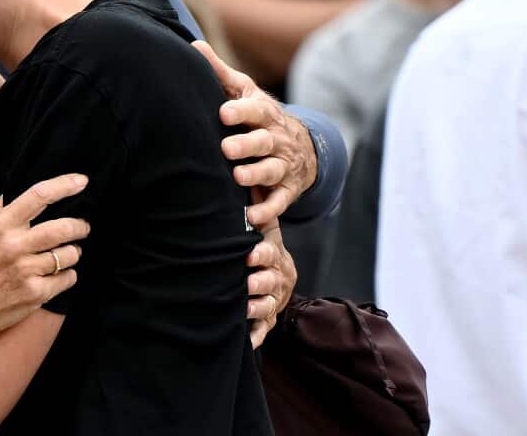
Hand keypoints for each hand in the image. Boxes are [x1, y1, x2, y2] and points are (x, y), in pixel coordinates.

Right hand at [0, 174, 90, 353]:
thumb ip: (0, 210)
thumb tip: (16, 186)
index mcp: (1, 226)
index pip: (39, 196)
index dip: (65, 185)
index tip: (81, 181)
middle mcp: (14, 246)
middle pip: (63, 227)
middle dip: (80, 226)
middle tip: (82, 227)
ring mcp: (26, 271)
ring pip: (70, 254)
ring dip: (73, 253)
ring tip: (67, 254)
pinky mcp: (36, 293)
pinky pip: (68, 278)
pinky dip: (68, 275)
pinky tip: (58, 275)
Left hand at [192, 41, 317, 226]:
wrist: (300, 146)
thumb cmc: (257, 115)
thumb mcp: (243, 91)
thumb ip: (220, 73)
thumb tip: (193, 45)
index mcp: (263, 113)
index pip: (254, 110)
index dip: (241, 111)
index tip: (224, 113)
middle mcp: (276, 138)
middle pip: (263, 141)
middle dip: (247, 144)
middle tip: (226, 148)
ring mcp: (283, 164)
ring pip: (272, 169)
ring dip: (256, 173)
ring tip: (238, 177)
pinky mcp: (286, 189)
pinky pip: (279, 201)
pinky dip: (268, 210)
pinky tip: (253, 218)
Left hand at [246, 219, 295, 348]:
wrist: (281, 273)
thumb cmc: (265, 246)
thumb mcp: (266, 229)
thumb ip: (259, 209)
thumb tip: (252, 183)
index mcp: (273, 256)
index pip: (269, 253)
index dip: (261, 255)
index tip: (249, 255)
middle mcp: (277, 278)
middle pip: (271, 281)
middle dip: (260, 283)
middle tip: (248, 284)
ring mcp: (274, 299)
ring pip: (268, 305)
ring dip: (257, 308)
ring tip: (245, 309)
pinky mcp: (268, 318)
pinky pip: (264, 329)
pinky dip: (256, 336)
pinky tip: (247, 342)